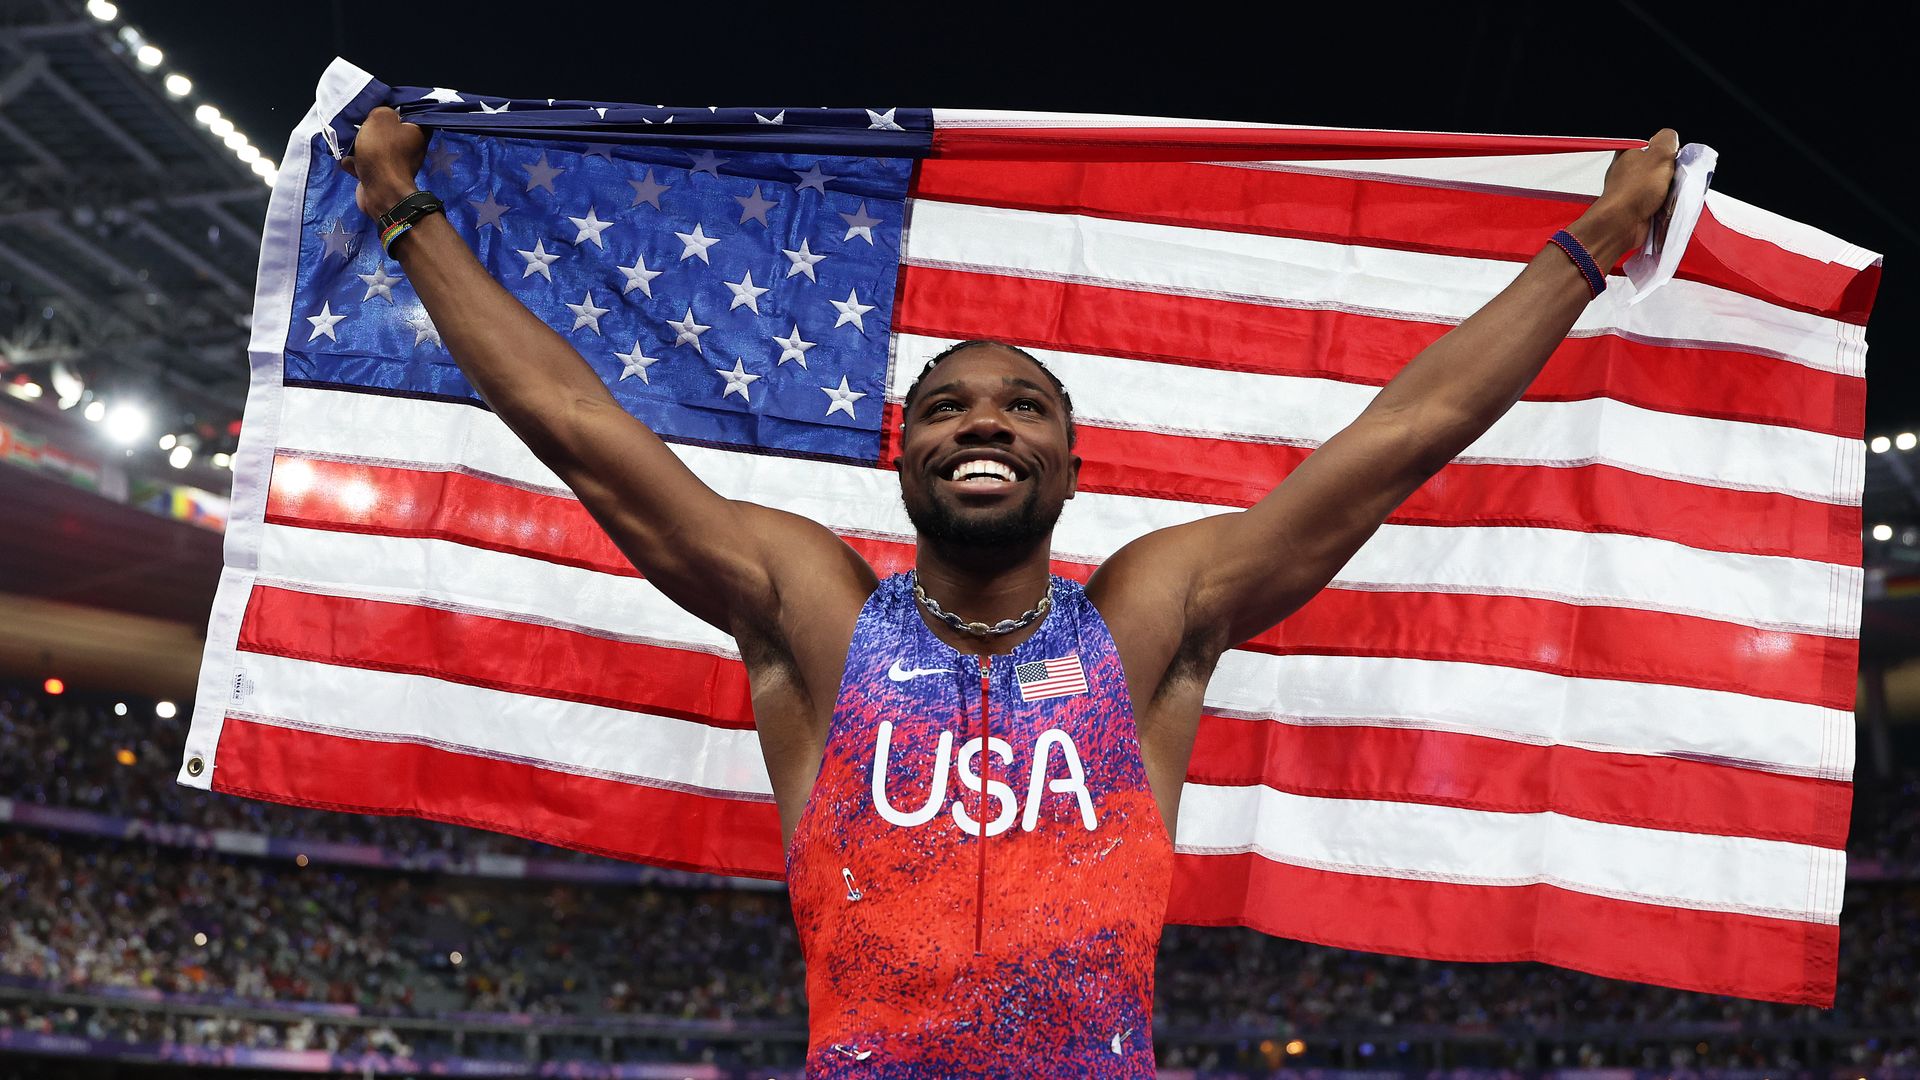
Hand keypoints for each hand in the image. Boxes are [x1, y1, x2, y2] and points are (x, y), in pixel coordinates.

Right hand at [340, 107, 428, 217]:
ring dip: (359, 145)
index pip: (408, 113)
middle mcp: (410, 148)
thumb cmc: (383, 151)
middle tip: (358, 121)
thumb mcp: (380, 118)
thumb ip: (381, 110)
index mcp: (417, 132)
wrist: (380, 191)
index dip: (392, 107)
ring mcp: (395, 164)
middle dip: (371, 127)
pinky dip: (355, 163)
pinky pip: (365, 164)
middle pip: (387, 130)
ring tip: (348, 139)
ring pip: (374, 147)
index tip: (377, 104)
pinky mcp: (381, 177)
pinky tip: (347, 160)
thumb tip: (381, 115)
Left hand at [1571, 128, 1678, 265]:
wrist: (1622, 224)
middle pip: (1659, 169)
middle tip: (1676, 180)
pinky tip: (1666, 208)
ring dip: (1669, 193)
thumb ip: (1667, 140)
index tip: (1675, 161)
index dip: (1668, 154)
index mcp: (1628, 155)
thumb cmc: (1637, 189)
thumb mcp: (1658, 154)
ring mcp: (1629, 192)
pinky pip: (1655, 205)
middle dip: (1671, 175)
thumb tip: (1671, 138)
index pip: (1653, 148)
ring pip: (1659, 188)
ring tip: (1671, 196)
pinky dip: (1663, 207)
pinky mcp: (1634, 210)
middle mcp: (1626, 172)